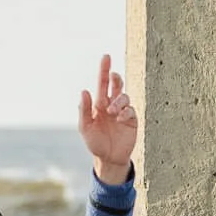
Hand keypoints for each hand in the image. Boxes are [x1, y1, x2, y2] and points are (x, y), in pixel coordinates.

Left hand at [78, 54, 136, 184]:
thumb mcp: (85, 127)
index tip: (106, 57)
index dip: (104, 70)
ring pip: (124, 97)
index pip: (102, 84)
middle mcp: (112, 105)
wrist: (109, 158)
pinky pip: (130, 110)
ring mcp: (123, 112)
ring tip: (111, 111)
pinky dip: (125, 112)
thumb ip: (84, 110)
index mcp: (99, 104)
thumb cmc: (95, 142)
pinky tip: (119, 119)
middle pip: (116, 85)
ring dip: (118, 101)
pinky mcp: (132, 120)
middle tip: (113, 75)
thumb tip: (84, 91)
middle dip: (115, 78)